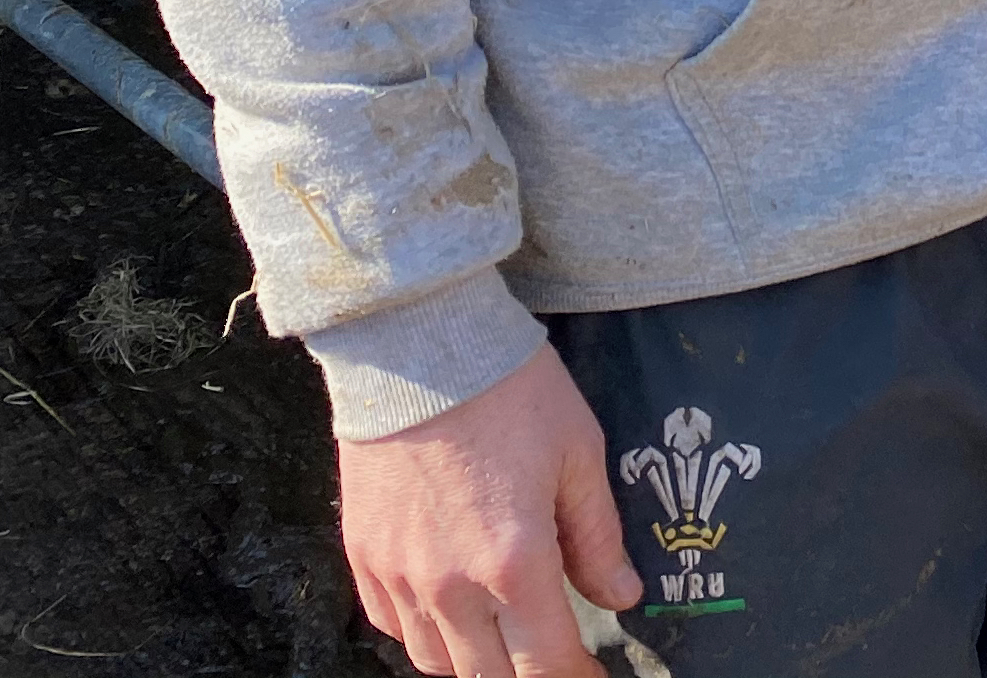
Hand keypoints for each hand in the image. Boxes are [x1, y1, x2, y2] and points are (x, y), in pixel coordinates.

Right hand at [338, 344, 641, 677]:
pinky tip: (449, 612)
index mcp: (514, 563)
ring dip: (475, 662)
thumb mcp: (578, 453)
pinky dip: (423, 634)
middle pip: (489, 677)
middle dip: (529, 674)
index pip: (546, 663)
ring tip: (504, 640)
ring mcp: (399, 573)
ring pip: (436, 662)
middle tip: (552, 656)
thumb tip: (623, 595)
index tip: (592, 673)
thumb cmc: (508, 388)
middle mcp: (450, 584)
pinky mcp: (363, 554)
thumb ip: (597, 536)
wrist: (418, 341)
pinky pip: (391, 625)